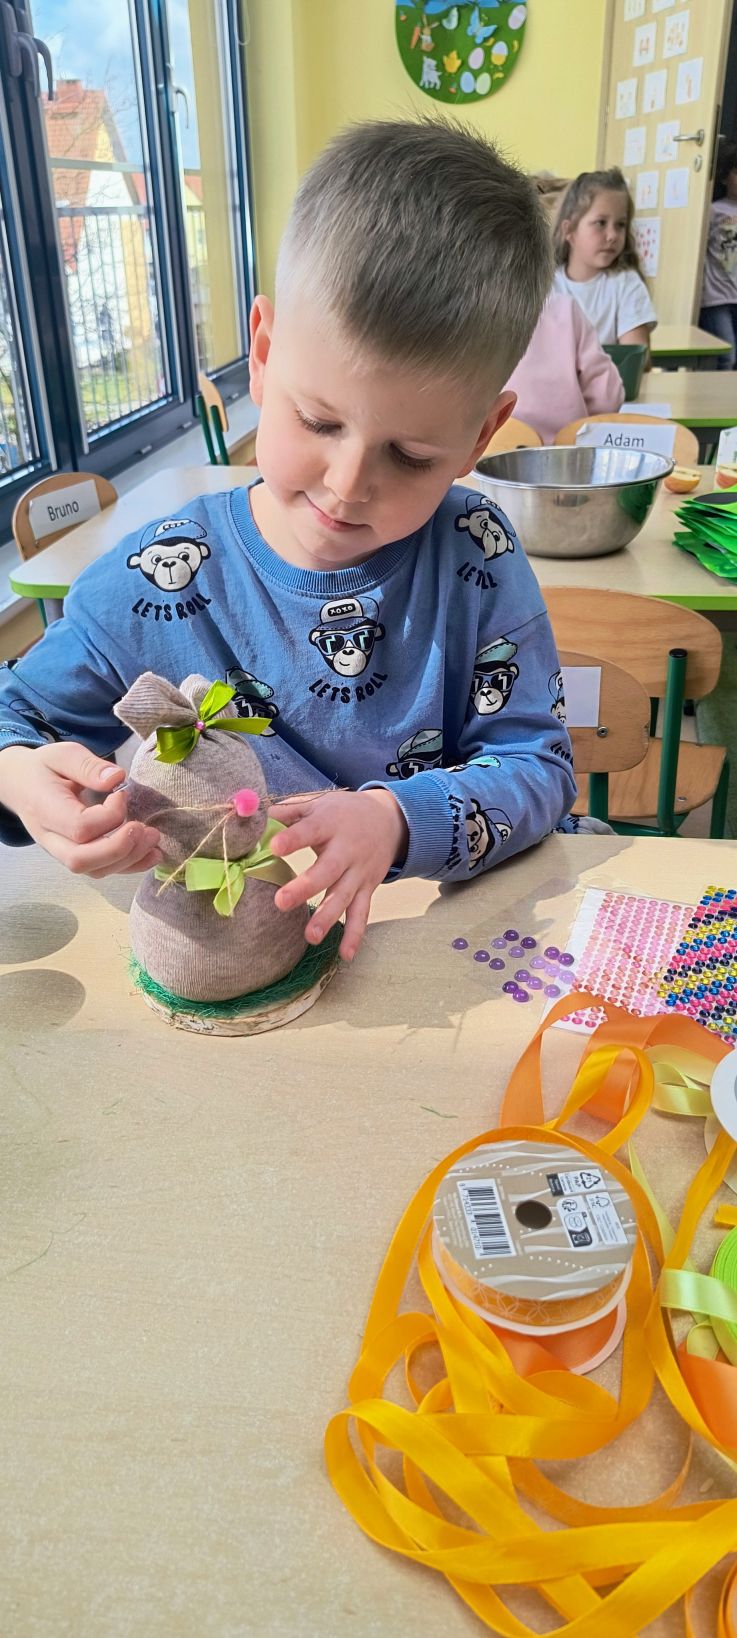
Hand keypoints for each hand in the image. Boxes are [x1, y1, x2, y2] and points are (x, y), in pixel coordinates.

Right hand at [0, 743, 161, 876]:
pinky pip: (101, 871)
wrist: (23, 786)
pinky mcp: (77, 855)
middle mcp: (50, 838)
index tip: (122, 794)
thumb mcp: (63, 755)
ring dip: (129, 859)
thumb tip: (117, 778)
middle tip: (144, 829)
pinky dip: (130, 866)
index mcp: (45, 809)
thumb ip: (88, 766)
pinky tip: (151, 855)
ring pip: (94, 870)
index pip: (79, 827)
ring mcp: (62, 851)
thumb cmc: (45, 769)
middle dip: (119, 849)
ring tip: (153, 837)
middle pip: (81, 860)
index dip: (109, 816)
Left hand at [268, 788, 408, 960]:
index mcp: (330, 824)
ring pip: (344, 896)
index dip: (293, 838)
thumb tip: (252, 816)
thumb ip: (286, 812)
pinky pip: (362, 914)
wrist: (389, 820)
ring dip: (328, 918)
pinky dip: (355, 935)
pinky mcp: (368, 889)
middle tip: (280, 903)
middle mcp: (347, 850)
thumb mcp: (317, 804)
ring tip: (310, 937)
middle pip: (327, 870)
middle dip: (305, 887)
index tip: (273, 847)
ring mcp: (359, 872)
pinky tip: (345, 956)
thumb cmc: (341, 813)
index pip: (310, 830)